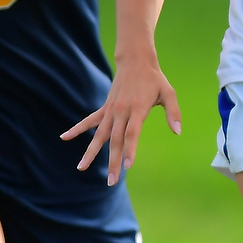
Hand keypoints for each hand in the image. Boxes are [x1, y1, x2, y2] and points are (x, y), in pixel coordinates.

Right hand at [61, 55, 181, 185]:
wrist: (135, 61)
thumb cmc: (154, 79)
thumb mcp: (168, 93)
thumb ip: (174, 113)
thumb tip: (178, 132)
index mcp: (137, 109)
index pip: (132, 133)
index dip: (130, 150)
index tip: (128, 166)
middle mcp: (121, 111)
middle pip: (115, 140)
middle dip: (113, 161)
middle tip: (111, 181)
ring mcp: (111, 110)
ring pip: (99, 135)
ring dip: (91, 152)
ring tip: (81, 168)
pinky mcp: (105, 108)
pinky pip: (89, 121)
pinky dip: (77, 129)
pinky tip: (65, 138)